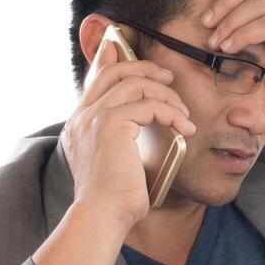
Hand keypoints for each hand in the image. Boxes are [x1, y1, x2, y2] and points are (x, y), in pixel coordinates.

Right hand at [61, 37, 196, 227]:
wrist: (102, 217)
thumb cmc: (113, 201)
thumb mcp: (115, 164)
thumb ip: (122, 141)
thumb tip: (144, 129)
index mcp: (80, 124)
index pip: (95, 79)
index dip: (111, 58)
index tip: (126, 48)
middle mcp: (83, 116)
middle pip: (114, 70)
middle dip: (145, 68)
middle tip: (168, 79)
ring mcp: (95, 118)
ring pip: (136, 84)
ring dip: (166, 96)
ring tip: (183, 115)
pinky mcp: (112, 125)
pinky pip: (148, 104)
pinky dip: (171, 113)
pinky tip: (184, 128)